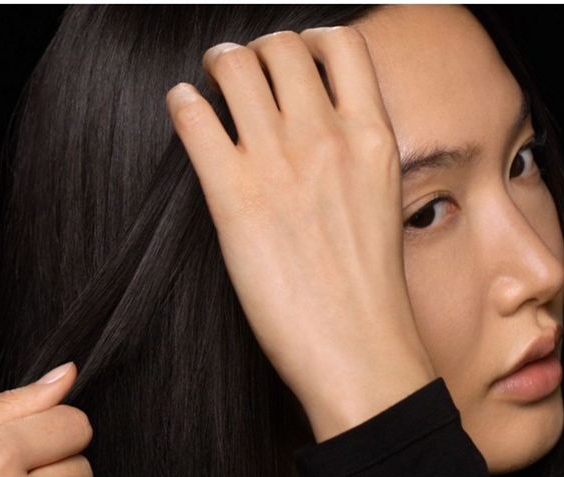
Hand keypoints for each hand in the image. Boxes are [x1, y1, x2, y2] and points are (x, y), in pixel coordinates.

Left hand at [165, 26, 436, 441]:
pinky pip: (196, 119)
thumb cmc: (367, 292)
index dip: (308, 40)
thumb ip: (354, 157)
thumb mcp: (381, 202)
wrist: (356, 348)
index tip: (290, 56)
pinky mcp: (233, 195)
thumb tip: (322, 136)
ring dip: (217, 65)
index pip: (341, 45)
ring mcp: (278, 161)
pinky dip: (183, 103)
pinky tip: (182, 107)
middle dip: (256, 51)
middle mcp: (326, 135)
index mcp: (372, 135)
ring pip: (238, 67)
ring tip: (208, 78)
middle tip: (238, 69)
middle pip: (282, 47)